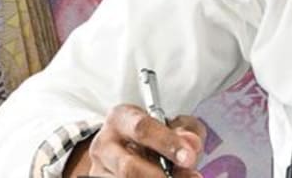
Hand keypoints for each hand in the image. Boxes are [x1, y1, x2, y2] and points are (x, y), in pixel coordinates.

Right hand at [67, 104, 205, 176]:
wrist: (133, 148)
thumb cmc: (156, 134)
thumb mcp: (175, 124)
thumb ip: (187, 131)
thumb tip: (191, 145)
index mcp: (121, 118)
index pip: (142, 129)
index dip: (167, 144)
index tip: (189, 158)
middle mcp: (105, 144)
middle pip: (129, 167)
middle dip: (161, 176)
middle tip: (190, 177)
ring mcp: (100, 168)